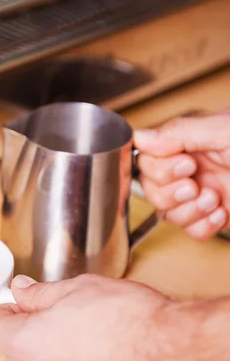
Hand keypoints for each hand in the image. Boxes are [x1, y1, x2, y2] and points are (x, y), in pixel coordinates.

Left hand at [0, 275, 186, 360]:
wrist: (174, 357)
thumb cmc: (128, 320)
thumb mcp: (78, 289)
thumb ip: (40, 294)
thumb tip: (21, 291)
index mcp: (27, 344)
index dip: (2, 312)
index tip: (19, 306)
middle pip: (14, 356)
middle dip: (29, 335)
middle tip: (59, 315)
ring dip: (55, 356)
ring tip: (89, 334)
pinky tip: (106, 357)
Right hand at [134, 111, 229, 239]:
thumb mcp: (224, 129)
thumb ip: (179, 132)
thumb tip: (140, 137)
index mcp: (191, 142)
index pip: (148, 156)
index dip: (157, 166)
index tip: (184, 162)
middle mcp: (193, 168)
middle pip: (151, 187)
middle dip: (169, 191)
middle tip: (193, 183)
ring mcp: (203, 193)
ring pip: (168, 212)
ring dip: (187, 210)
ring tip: (213, 198)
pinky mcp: (216, 217)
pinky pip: (192, 232)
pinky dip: (203, 226)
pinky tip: (222, 212)